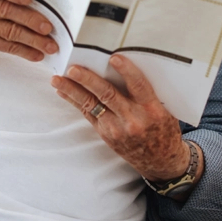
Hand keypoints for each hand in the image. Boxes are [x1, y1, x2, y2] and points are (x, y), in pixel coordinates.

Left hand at [50, 54, 194, 181]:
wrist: (160, 161)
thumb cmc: (164, 131)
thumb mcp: (164, 111)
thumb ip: (146, 95)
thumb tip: (124, 70)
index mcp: (151, 110)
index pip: (139, 86)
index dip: (126, 71)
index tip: (114, 58)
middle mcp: (133, 119)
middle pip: (108, 95)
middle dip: (88, 80)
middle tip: (73, 69)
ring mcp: (117, 129)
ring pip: (92, 105)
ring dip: (73, 90)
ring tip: (57, 79)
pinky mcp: (106, 135)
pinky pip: (88, 115)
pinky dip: (74, 101)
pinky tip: (63, 91)